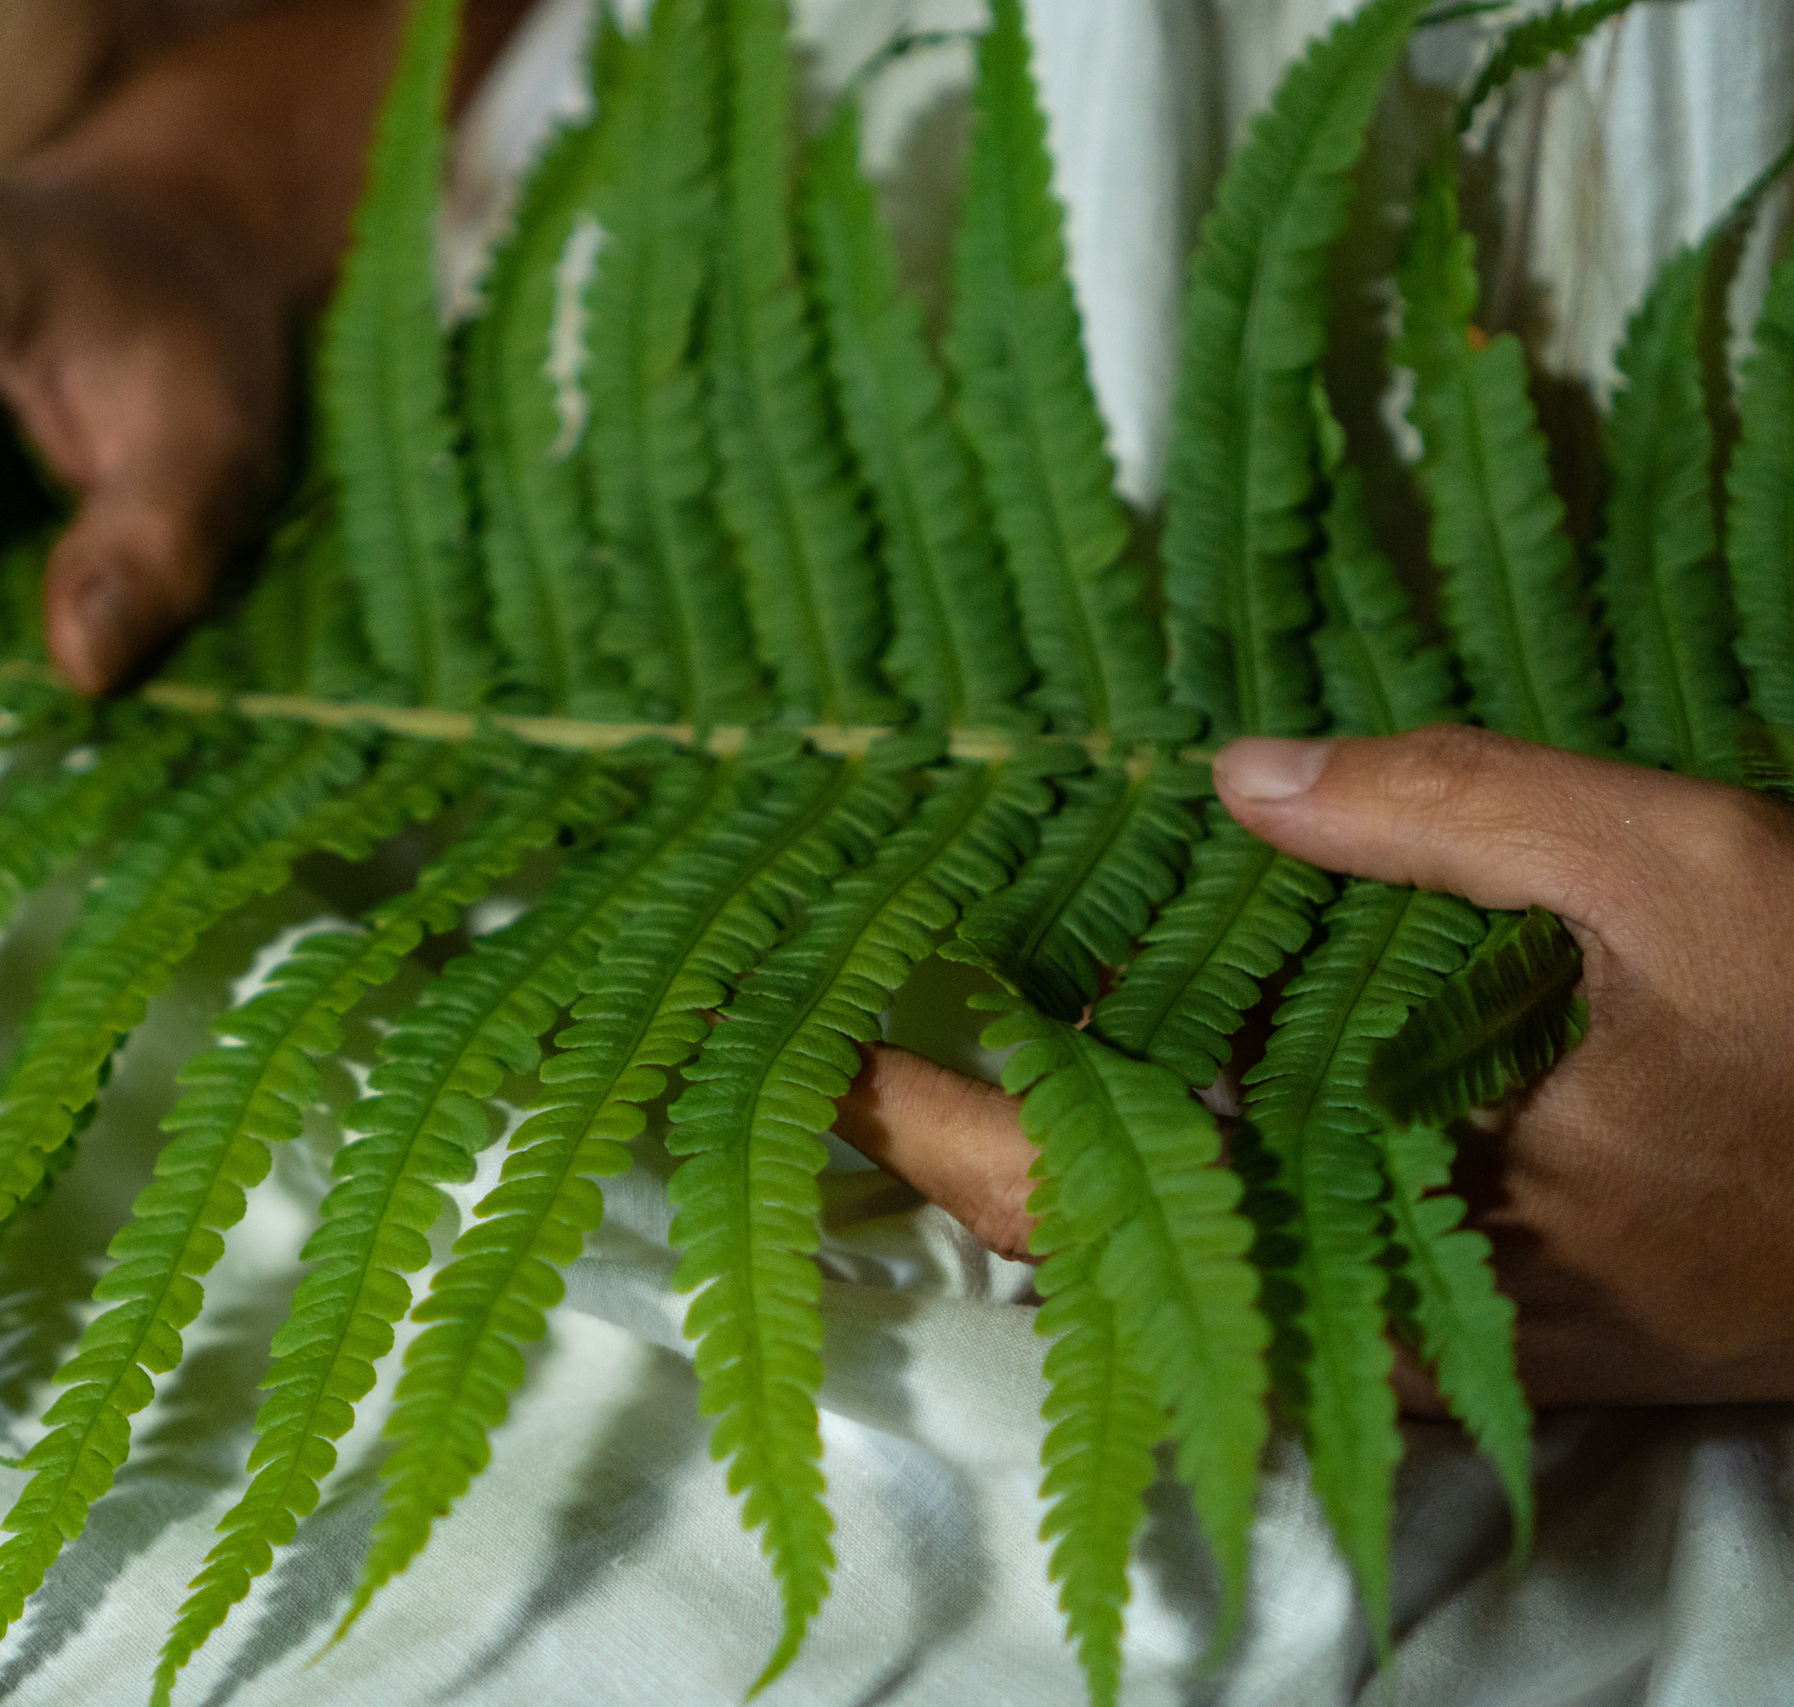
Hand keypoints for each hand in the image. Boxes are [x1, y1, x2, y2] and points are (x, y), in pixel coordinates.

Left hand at [837, 724, 1793, 1406]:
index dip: (926, 1118)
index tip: (809, 1035)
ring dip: (1025, 1161)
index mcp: (1385, 1238)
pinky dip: (1136, 1173)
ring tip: (919, 1038)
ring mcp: (1394, 1328)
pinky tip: (1096, 1079)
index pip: (1080, 1198)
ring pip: (1149, 1267)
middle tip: (821, 1023)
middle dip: (939, 1147)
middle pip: (1077, 1253)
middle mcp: (1362, 1317)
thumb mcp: (1685, 877)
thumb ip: (1462, 810)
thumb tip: (1238, 774)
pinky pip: (1236, 1257)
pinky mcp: (1440, 1309)